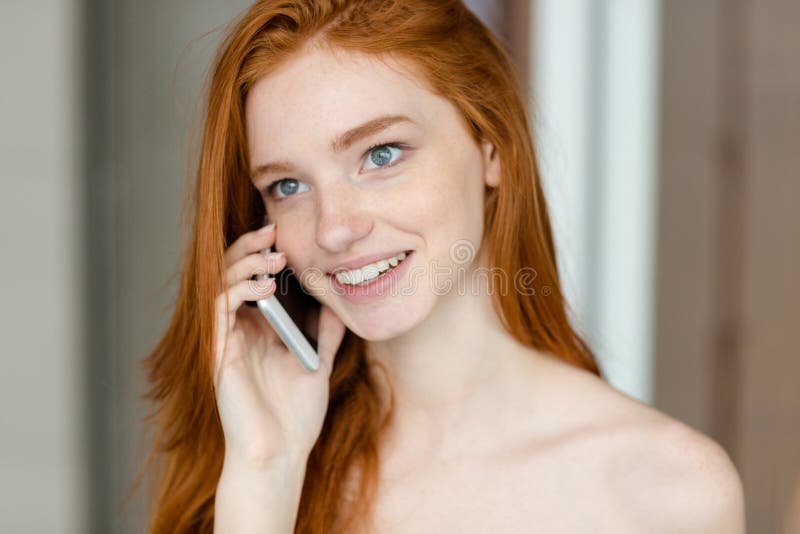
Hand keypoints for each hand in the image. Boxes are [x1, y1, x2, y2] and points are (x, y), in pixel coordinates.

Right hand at [213, 224, 346, 467]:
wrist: (281, 453)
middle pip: (230, 274)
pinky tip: (266, 285)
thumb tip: (337, 306)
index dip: (261, 254)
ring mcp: (226, 341)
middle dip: (249, 248)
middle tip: (271, 231)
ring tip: (273, 257)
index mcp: (257, 331)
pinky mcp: (219, 353)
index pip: (250, 280)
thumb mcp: (317, 364)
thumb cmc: (295, 416)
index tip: (283, 236)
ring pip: (220, 285)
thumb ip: (324, 335)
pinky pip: (220, 309)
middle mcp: (237, 331)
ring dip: (245, 264)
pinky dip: (240, 291)